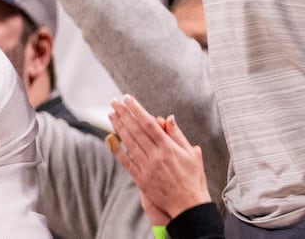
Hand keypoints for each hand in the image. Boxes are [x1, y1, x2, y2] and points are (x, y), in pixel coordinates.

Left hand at [108, 94, 210, 220]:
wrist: (189, 206)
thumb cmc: (193, 179)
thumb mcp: (192, 154)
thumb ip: (178, 135)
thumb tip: (168, 117)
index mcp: (168, 147)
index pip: (148, 123)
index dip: (136, 110)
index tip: (127, 98)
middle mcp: (156, 156)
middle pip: (135, 130)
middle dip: (123, 113)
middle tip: (114, 101)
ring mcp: (147, 167)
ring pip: (129, 143)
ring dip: (119, 127)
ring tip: (111, 114)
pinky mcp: (141, 179)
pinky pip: (126, 162)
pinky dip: (118, 150)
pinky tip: (111, 139)